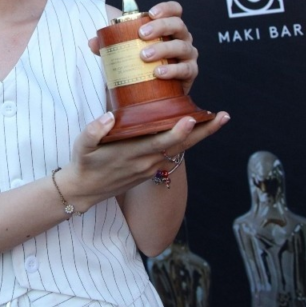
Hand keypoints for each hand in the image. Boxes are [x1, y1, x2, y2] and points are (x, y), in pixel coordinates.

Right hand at [61, 109, 229, 211]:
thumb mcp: (82, 146)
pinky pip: (173, 153)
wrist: (85, 190)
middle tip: (224, 116)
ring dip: (200, 135)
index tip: (192, 118)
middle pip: (182, 146)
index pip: (160, 142)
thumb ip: (94, 130)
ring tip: (216, 119)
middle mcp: (147, 162)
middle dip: (204, 131)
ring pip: (181, 150)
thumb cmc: (83, 163)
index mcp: (132, 154)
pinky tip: (194, 129)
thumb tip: (108, 116)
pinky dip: (187, 141)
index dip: (177, 132)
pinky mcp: (151, 169)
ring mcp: (151, 167)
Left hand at [88, 1, 198, 93]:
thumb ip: (110, 46)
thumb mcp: (125, 52)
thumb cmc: (141, 65)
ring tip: (144, 56)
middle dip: (160, 27)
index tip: (150, 13)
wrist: (151, 92)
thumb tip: (92, 42)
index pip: (174, 11)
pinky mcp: (189, 74)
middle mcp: (182, 39)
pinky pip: (186, 69)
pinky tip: (158, 72)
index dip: (166, 8)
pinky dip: (172, 70)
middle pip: (178, 25)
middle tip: (141, 35)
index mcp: (168, 28)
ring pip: (182, 47)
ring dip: (162, 49)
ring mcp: (187, 56)